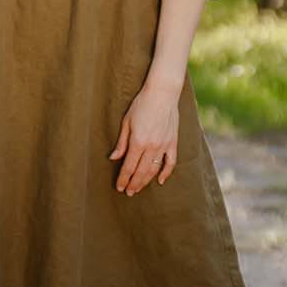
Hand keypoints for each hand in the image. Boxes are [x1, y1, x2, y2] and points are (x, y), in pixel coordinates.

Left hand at [109, 80, 179, 194]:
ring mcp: (164, 145)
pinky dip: (166, 173)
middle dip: (133, 184)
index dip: (123, 179)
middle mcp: (151, 146)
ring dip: (145, 181)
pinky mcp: (173, 142)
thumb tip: (113, 158)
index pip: (128, 166)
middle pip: (141, 172)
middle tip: (128, 192)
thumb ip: (121, 142)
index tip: (119, 187)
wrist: (162, 93)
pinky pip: (171, 162)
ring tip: (139, 188)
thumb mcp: (126, 122)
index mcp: (138, 141)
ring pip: (154, 170)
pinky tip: (160, 180)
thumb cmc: (141, 105)